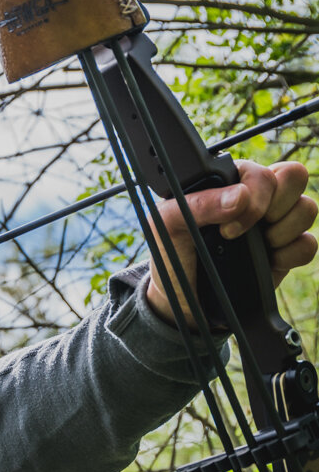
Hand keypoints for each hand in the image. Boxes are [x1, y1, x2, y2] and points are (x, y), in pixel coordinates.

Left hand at [146, 159, 316, 326]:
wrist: (181, 302)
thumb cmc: (170, 255)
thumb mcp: (167, 225)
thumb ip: (198, 204)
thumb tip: (241, 197)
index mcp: (228, 181)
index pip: (261, 169)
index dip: (254, 196)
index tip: (225, 228)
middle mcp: (256, 198)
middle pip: (294, 176)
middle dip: (273, 207)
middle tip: (241, 234)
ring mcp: (273, 225)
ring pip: (307, 208)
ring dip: (282, 231)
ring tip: (255, 247)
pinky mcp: (284, 253)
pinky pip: (309, 244)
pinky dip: (291, 254)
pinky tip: (267, 262)